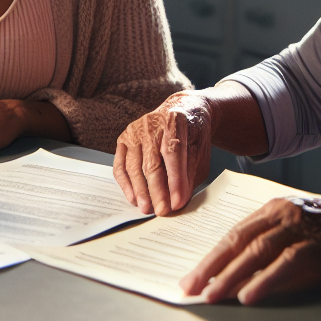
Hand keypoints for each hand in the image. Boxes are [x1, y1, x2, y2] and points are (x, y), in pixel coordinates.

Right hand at [114, 91, 213, 215]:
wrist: (181, 110)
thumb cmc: (192, 134)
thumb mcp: (199, 151)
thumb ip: (189, 174)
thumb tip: (178, 201)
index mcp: (175, 121)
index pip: (173, 153)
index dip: (175, 180)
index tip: (177, 202)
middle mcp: (151, 123)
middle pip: (152, 162)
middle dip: (157, 191)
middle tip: (162, 211)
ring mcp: (134, 130)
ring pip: (134, 166)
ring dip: (140, 191)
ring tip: (147, 209)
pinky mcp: (124, 139)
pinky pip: (120, 165)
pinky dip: (126, 184)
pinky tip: (134, 198)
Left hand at [181, 195, 320, 303]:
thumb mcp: (307, 230)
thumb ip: (278, 243)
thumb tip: (246, 273)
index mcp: (279, 207)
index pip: (236, 232)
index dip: (212, 255)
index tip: (194, 274)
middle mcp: (286, 212)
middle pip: (239, 240)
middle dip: (211, 266)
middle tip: (190, 287)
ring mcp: (304, 227)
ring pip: (256, 251)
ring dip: (231, 275)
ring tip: (212, 294)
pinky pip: (287, 264)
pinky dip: (266, 280)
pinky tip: (250, 295)